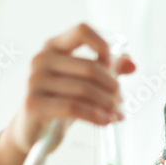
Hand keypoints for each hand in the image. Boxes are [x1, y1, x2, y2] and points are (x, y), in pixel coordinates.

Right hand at [0, 23, 135, 164]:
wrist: (33, 133)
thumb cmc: (60, 103)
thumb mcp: (83, 84)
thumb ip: (107, 70)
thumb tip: (132, 64)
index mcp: (53, 47)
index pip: (82, 31)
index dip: (103, 46)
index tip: (113, 67)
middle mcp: (41, 59)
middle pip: (90, 67)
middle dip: (112, 87)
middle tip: (120, 102)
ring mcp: (35, 81)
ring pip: (84, 90)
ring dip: (107, 104)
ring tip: (116, 114)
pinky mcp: (34, 103)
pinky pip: (74, 107)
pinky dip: (95, 115)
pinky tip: (106, 121)